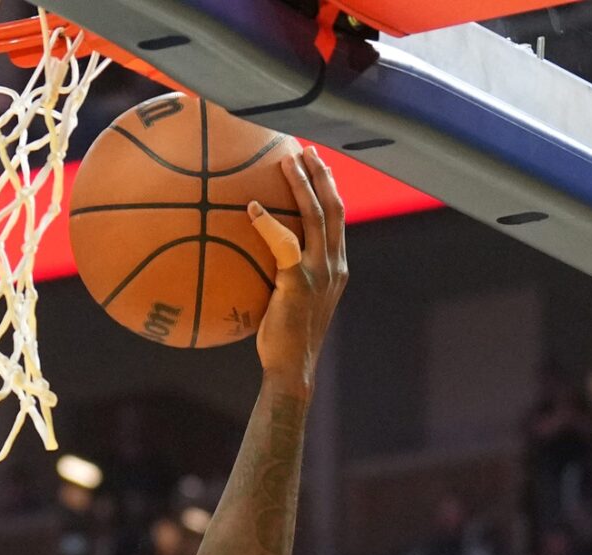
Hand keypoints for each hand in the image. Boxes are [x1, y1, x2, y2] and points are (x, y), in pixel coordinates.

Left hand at [247, 143, 348, 396]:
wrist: (292, 368)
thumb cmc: (284, 338)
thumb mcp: (292, 300)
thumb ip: (286, 273)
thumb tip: (255, 252)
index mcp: (336, 267)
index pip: (339, 219)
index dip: (330, 189)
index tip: (318, 165)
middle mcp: (335, 265)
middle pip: (335, 208)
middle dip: (322, 175)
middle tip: (306, 150)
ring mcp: (320, 273)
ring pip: (317, 216)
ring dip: (303, 184)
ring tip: (287, 160)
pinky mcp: (299, 282)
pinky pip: (285, 244)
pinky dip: (269, 224)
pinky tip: (252, 208)